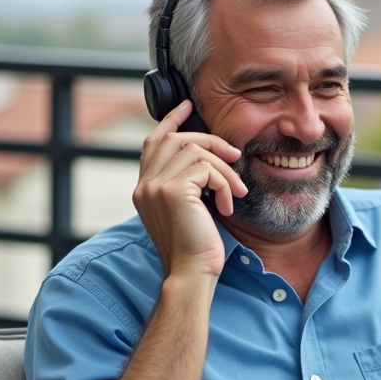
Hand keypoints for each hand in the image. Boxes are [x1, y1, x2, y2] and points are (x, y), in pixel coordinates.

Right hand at [132, 100, 247, 277]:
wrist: (192, 273)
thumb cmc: (196, 248)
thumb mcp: (189, 210)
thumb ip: (188, 184)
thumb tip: (209, 159)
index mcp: (144, 189)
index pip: (153, 142)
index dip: (170, 121)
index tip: (187, 106)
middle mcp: (144, 185)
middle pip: (174, 139)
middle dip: (209, 141)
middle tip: (234, 154)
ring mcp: (155, 187)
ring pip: (195, 152)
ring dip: (224, 169)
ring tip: (236, 191)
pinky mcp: (173, 191)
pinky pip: (206, 168)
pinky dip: (223, 183)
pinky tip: (228, 205)